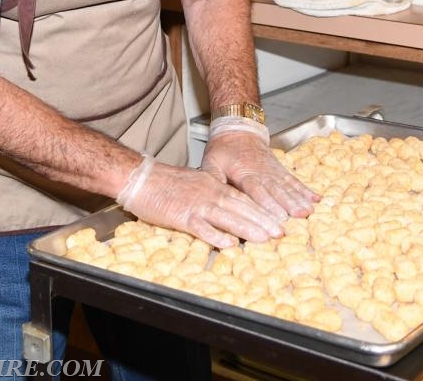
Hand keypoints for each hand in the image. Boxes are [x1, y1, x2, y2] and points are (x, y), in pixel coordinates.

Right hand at [116, 155, 284, 248]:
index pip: (243, 197)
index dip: (262, 209)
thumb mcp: (196, 181)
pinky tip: (229, 245)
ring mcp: (196, 204)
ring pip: (227, 217)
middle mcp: (209, 193)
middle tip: (280, 232)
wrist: (142, 178)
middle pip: (241, 207)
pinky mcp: (181, 216)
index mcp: (213, 184)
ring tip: (265, 239)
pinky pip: (202, 228)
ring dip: (247, 228)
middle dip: (263, 220)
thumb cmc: (166, 182)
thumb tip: (228, 204)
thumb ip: (212, 191)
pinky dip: (216, 236)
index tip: (277, 219)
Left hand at [201, 119, 318, 220]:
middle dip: (288, 204)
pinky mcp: (280, 170)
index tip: (277, 216)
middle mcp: (261, 171)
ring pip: (288, 185)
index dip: (267, 204)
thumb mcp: (210, 162)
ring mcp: (273, 170)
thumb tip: (212, 197)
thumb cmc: (223, 148)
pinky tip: (315, 199)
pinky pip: (294, 180)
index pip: (256, 190)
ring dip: (299, 198)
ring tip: (310, 210)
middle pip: (276, 189)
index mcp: (243, 171)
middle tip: (300, 217)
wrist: (238, 128)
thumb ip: (212, 179)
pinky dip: (305, 190)